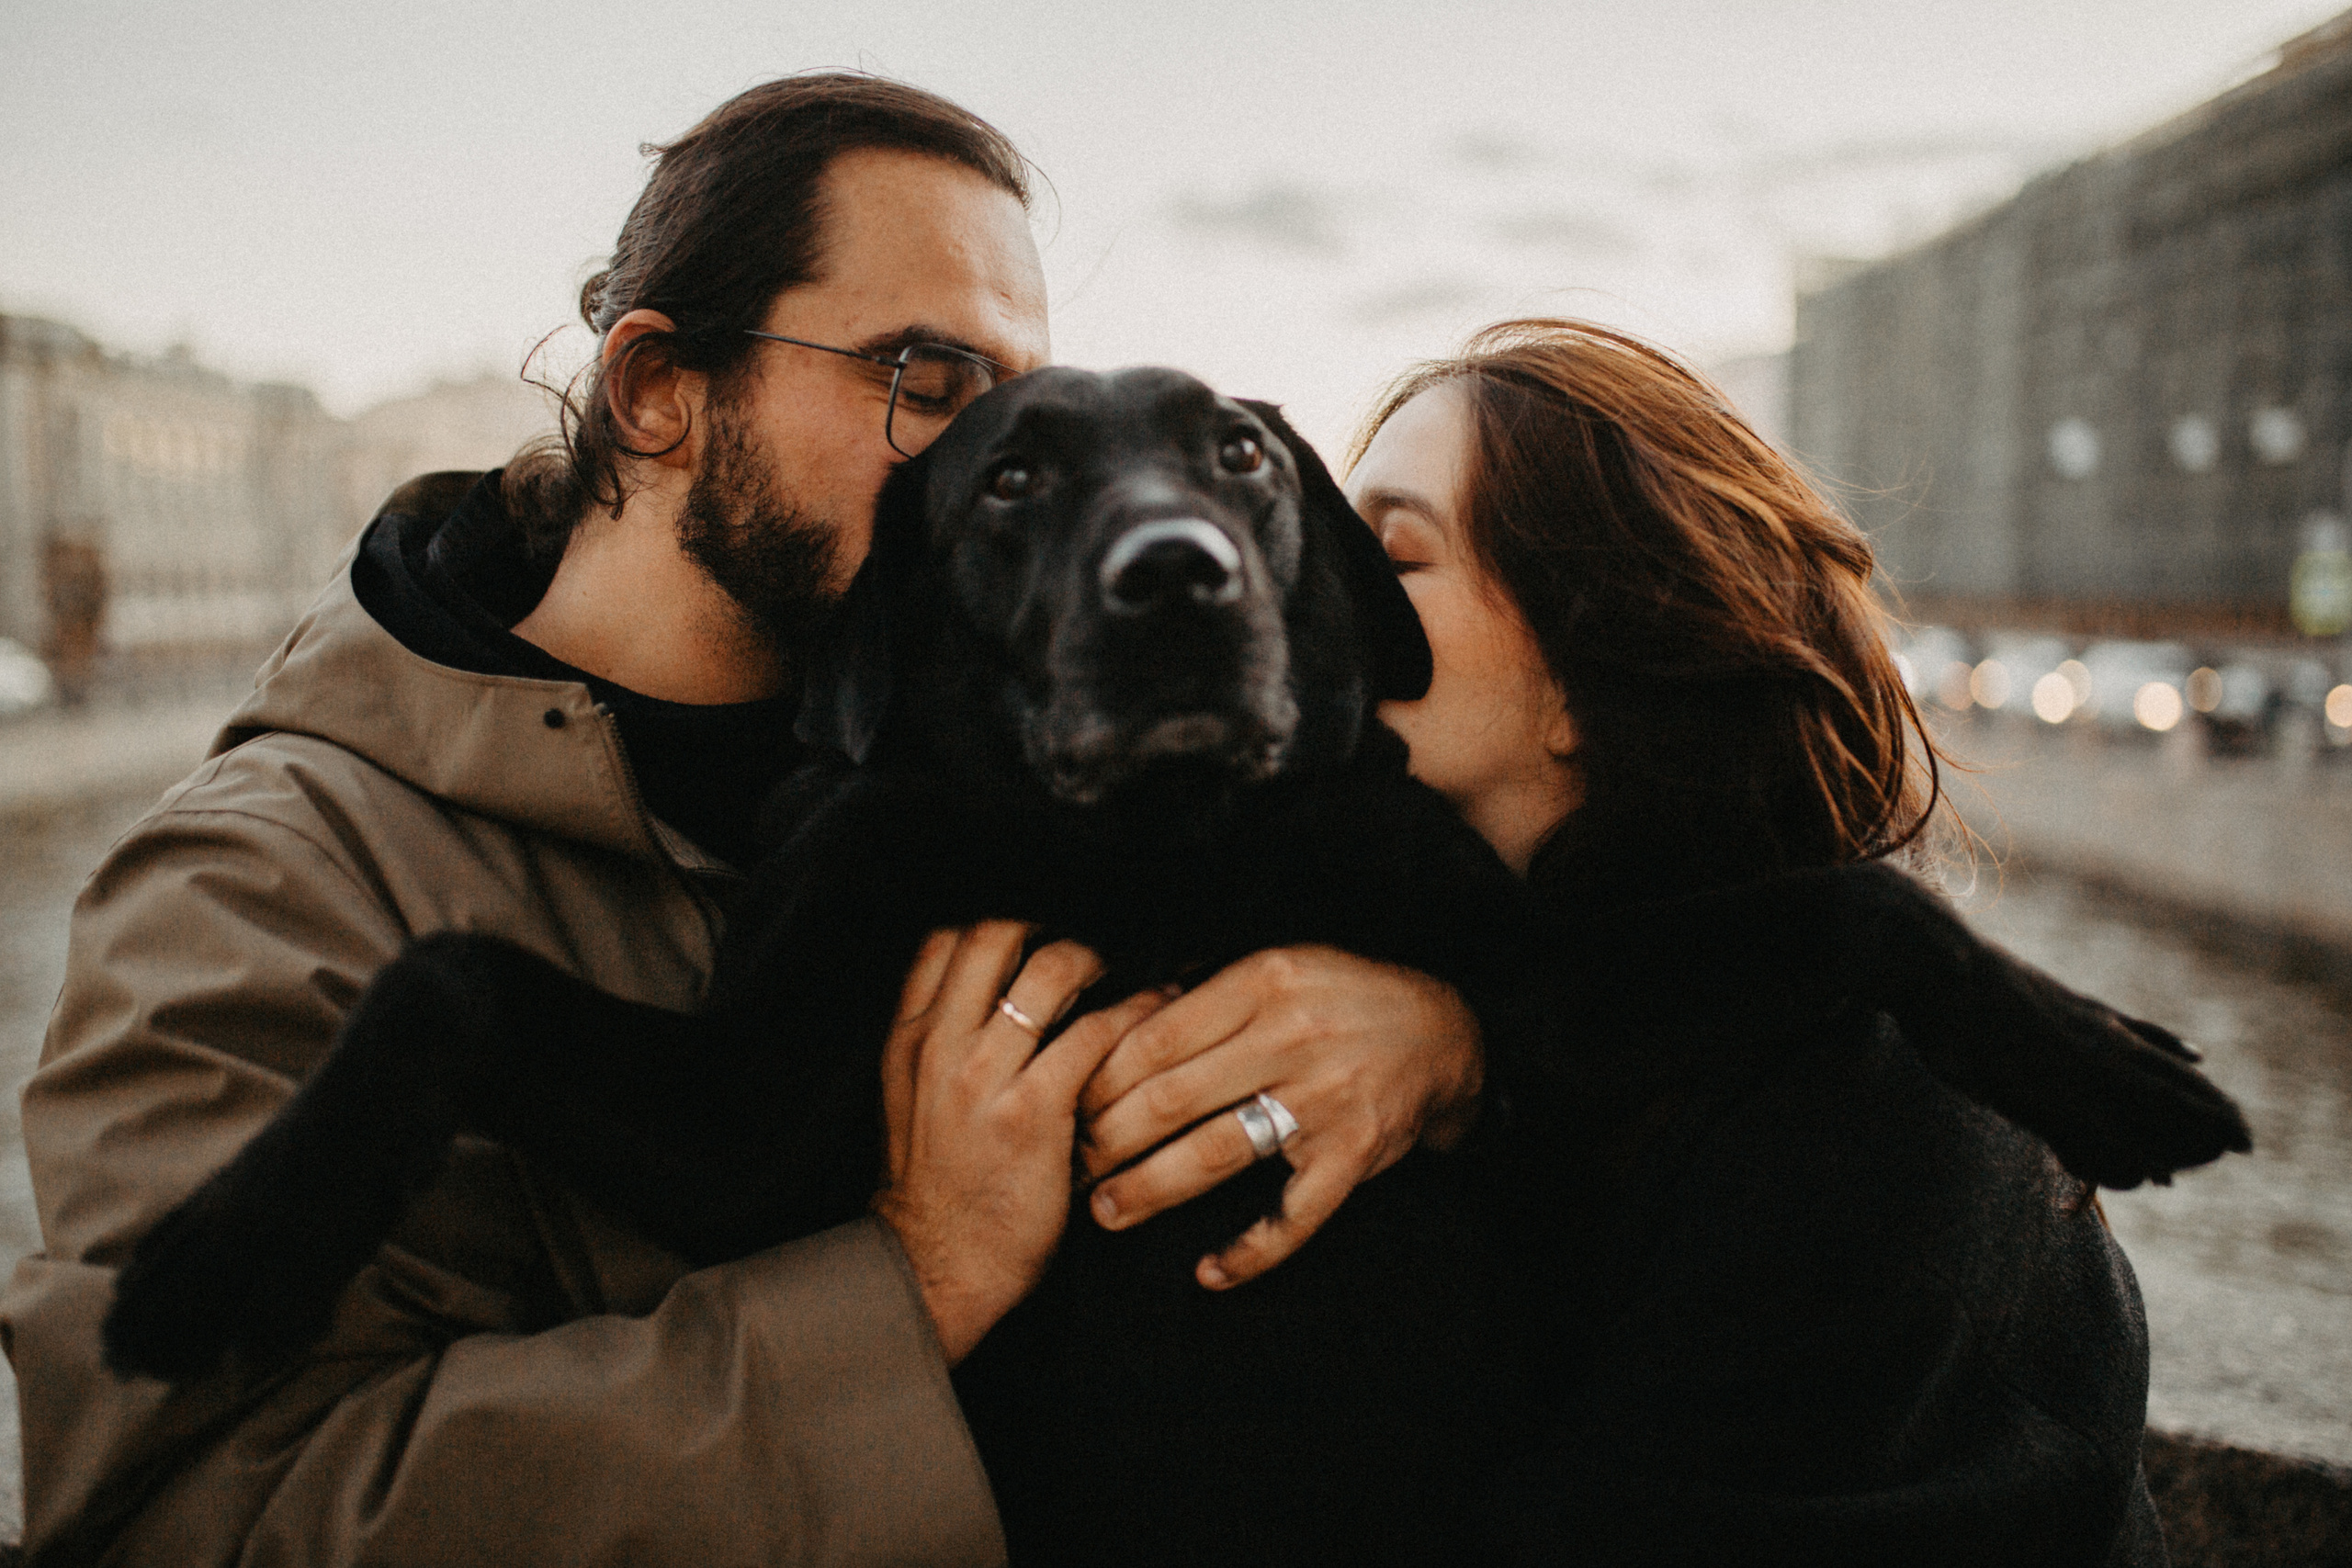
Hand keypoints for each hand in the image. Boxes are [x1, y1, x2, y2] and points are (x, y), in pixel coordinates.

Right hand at [872, 922, 1170, 1364]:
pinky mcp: (1034, 1112)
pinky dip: (1134, 1013)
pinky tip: (1154, 1010)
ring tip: (1128, 967)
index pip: (943, 938)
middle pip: (994, 933)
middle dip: (1047, 920)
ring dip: (1099, 958)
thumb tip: (993, 988)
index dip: (996, 915)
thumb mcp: (911, 1099)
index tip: (1037, 921)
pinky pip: (1095, 1034)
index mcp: (909, 1039)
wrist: (935, 1265)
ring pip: (1051, 970)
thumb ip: (941, 1040)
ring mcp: (985, 1076)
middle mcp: (941, 1045)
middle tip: (1087, 933)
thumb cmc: (938, 1185)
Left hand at [1078, 946, 1481, 1290]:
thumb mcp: (1279, 964)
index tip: (1062, 1099)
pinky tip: (1208, 1273)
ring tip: (1105, 1209)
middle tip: (1065, 1163)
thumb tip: (1119, 1021)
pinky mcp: (1353, 1156)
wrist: (1443, 1033)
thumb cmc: (1341, 997)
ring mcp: (1324, 1101)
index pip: (1157, 1036)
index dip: (1099, 1075)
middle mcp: (1291, 1039)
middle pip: (1172, 1098)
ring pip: (1216, 1154)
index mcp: (1263, 983)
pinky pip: (1293, 1217)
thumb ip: (1207, 991)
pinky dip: (1249, 1251)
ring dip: (1150, 1189)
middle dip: (1105, 1137)